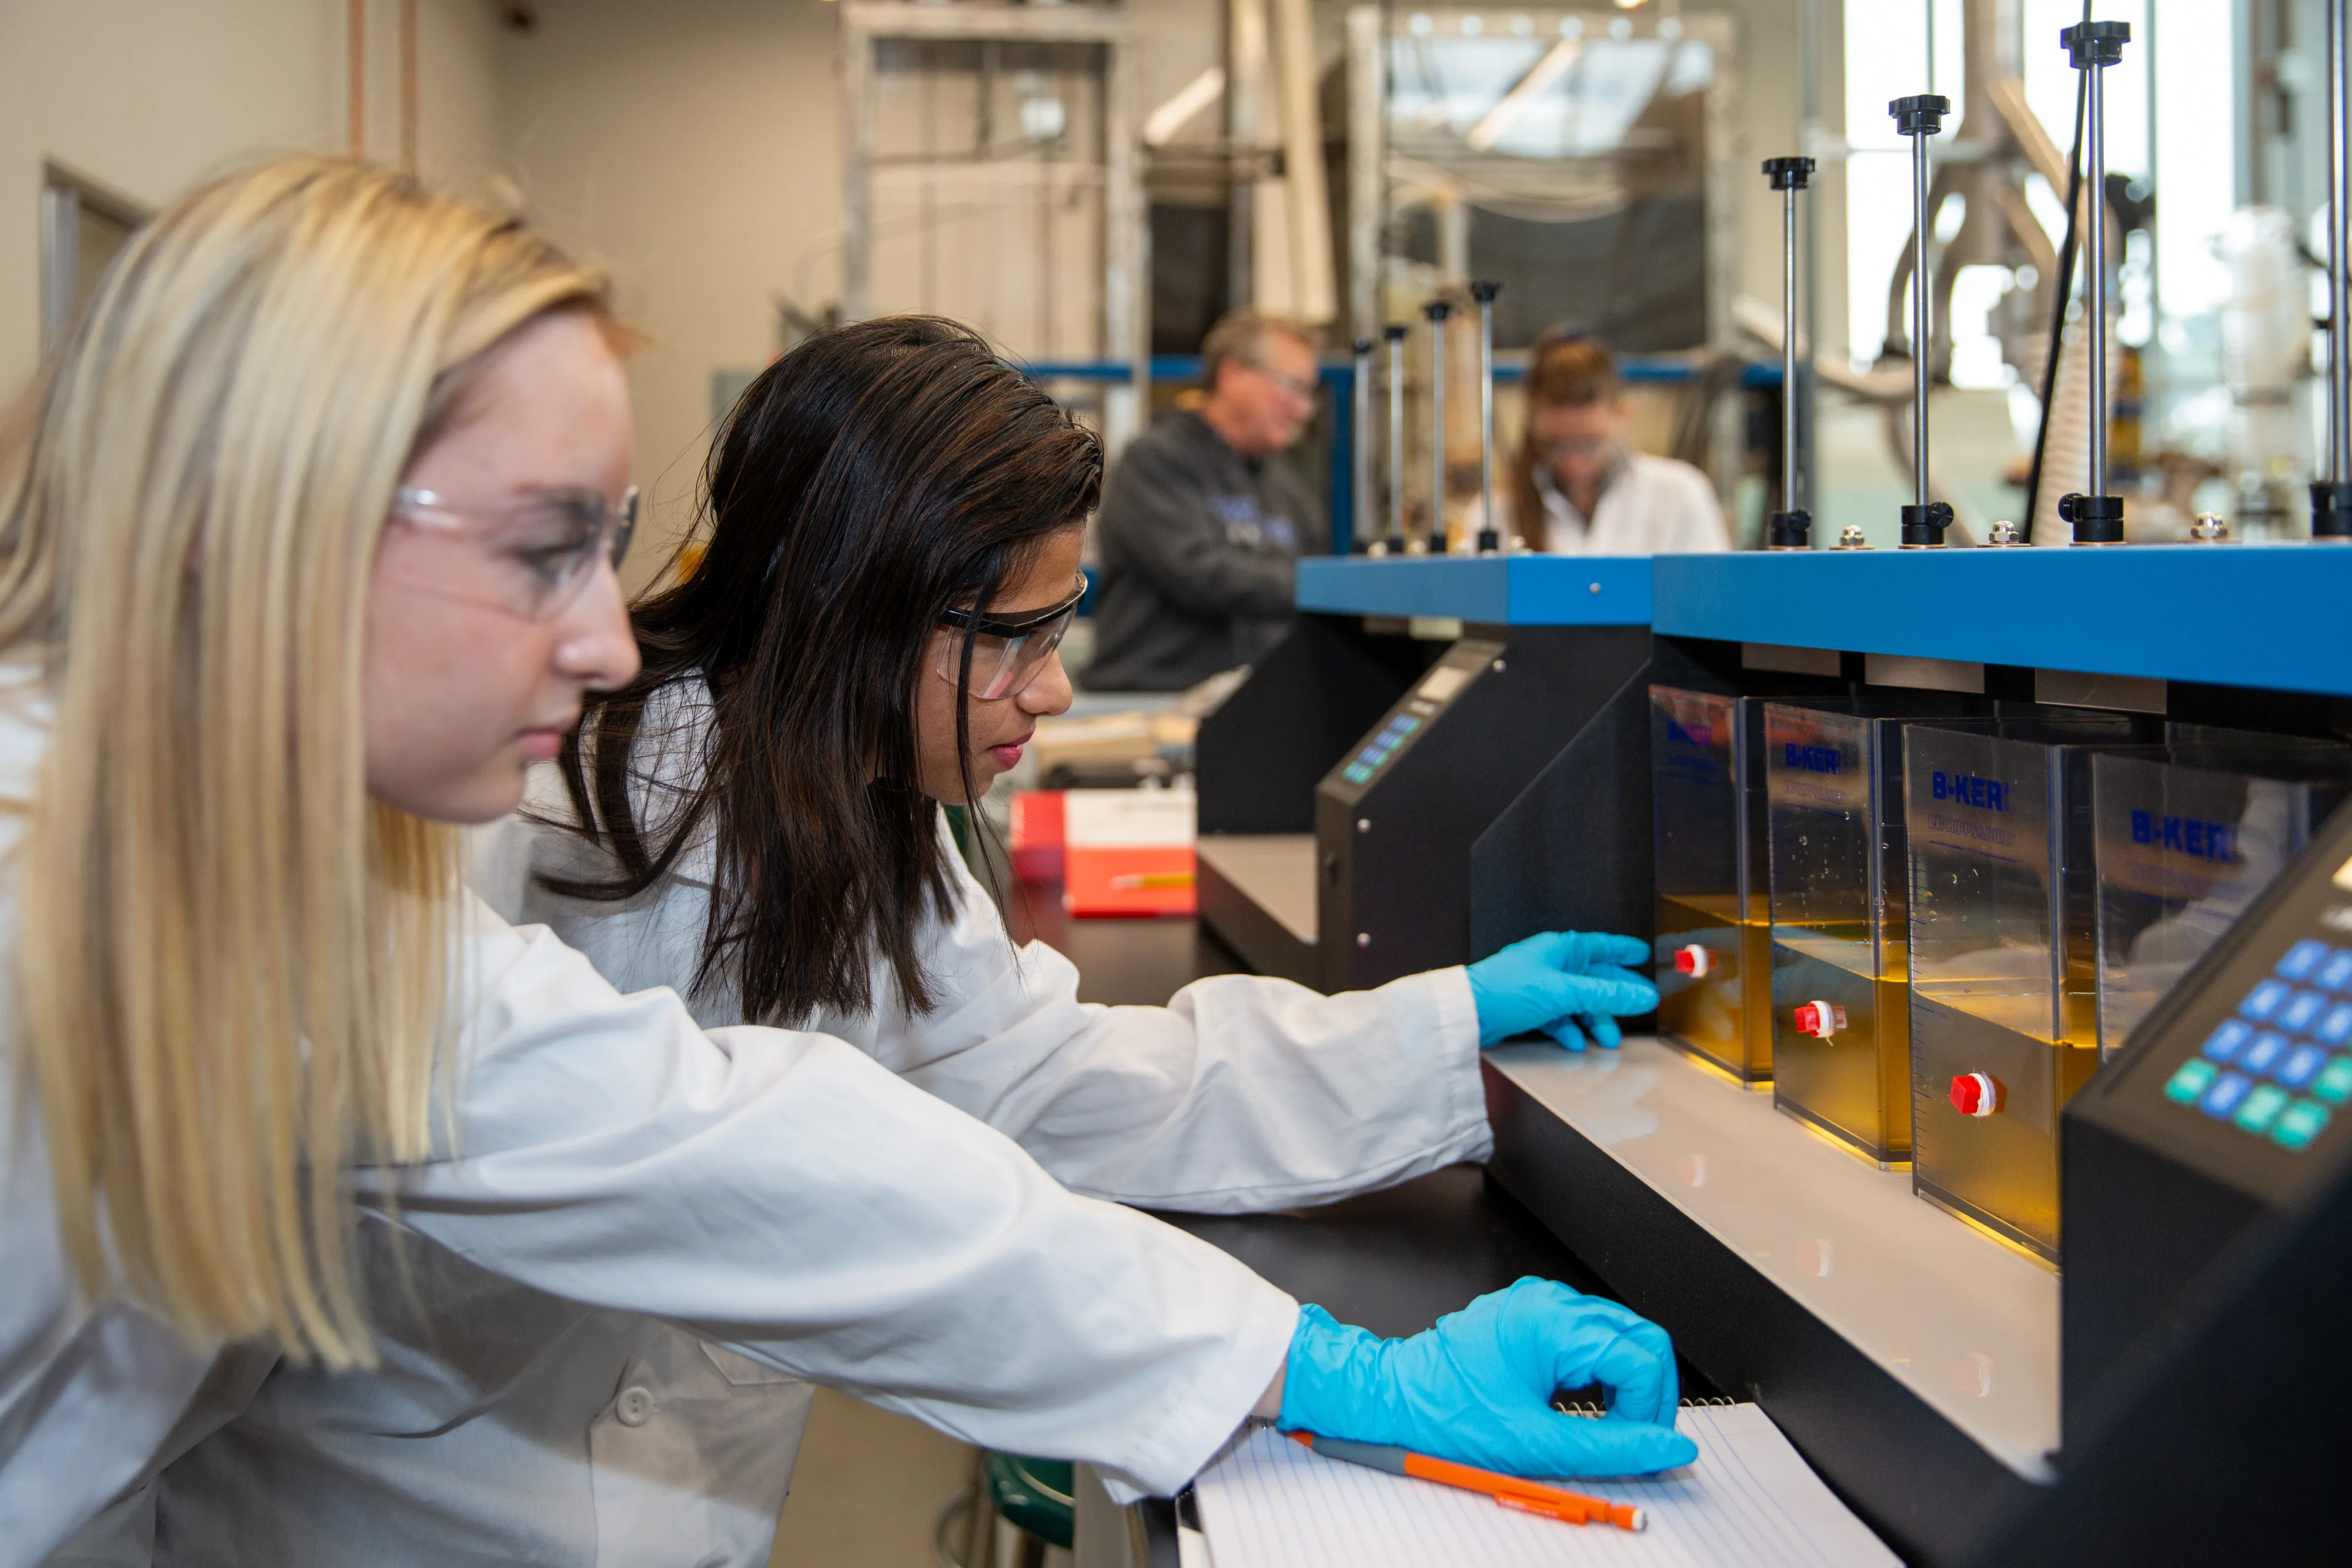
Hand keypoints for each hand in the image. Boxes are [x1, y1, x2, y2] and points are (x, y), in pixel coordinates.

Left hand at [1277, 1278, 1697, 1477]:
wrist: (1394, 1396)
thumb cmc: (1447, 1413)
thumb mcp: (1537, 1443)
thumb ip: (1613, 1447)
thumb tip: (1668, 1450)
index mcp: (1553, 1322)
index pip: (1642, 1357)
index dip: (1652, 1408)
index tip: (1639, 1443)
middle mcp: (1552, 1302)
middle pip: (1641, 1338)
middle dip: (1649, 1393)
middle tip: (1635, 1437)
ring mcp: (1544, 1305)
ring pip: (1621, 1336)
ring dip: (1626, 1384)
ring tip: (1606, 1424)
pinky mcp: (1535, 1317)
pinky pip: (1591, 1337)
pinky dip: (1601, 1372)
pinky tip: (1584, 1402)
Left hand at [1465, 931, 1656, 1049]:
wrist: (1468, 1013)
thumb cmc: (1507, 990)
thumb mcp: (1564, 992)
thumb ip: (1605, 994)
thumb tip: (1642, 995)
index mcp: (1560, 949)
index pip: (1600, 945)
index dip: (1622, 950)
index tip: (1642, 954)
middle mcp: (1550, 963)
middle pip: (1592, 977)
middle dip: (1614, 995)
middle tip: (1637, 1008)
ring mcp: (1538, 985)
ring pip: (1577, 1001)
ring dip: (1593, 1020)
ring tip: (1607, 1040)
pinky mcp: (1527, 1007)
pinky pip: (1557, 1016)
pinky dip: (1568, 1029)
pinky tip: (1574, 1043)